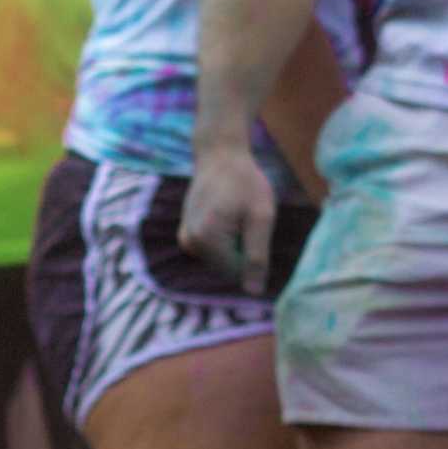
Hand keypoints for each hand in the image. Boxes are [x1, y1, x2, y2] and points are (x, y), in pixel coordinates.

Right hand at [179, 143, 276, 292]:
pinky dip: (227, 241)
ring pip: (222, 261)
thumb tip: (254, 293)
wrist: (219, 155)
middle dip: (244, 251)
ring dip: (237, 246)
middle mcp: (190, 243)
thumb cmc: (245, 182)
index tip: (257, 230)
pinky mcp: (187, 236)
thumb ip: (257, 257)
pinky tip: (230, 219)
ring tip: (238, 217)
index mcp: (206, 239)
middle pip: (228, 269)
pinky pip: (215, 252)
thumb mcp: (261, 217)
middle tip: (247, 221)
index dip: (255, 257)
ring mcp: (186, 240)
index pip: (238, 273)